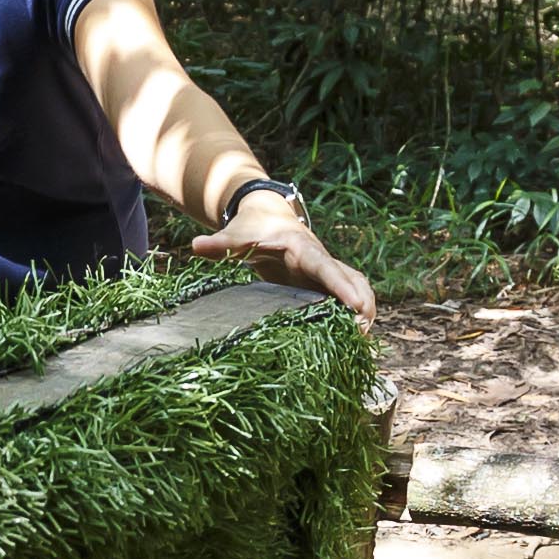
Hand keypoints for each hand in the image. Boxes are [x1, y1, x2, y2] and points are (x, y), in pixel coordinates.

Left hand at [188, 189, 376, 327]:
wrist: (266, 216)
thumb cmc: (252, 227)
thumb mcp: (237, 236)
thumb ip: (219, 244)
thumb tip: (195, 247)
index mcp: (304, 249)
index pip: (327, 268)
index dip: (343, 288)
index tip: (357, 306)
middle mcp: (321, 260)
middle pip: (352, 280)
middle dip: (362, 304)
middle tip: (363, 334)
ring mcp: (325, 272)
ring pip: (356, 288)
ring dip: (364, 311)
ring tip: (362, 342)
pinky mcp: (323, 284)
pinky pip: (346, 297)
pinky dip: (354, 315)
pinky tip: (354, 340)